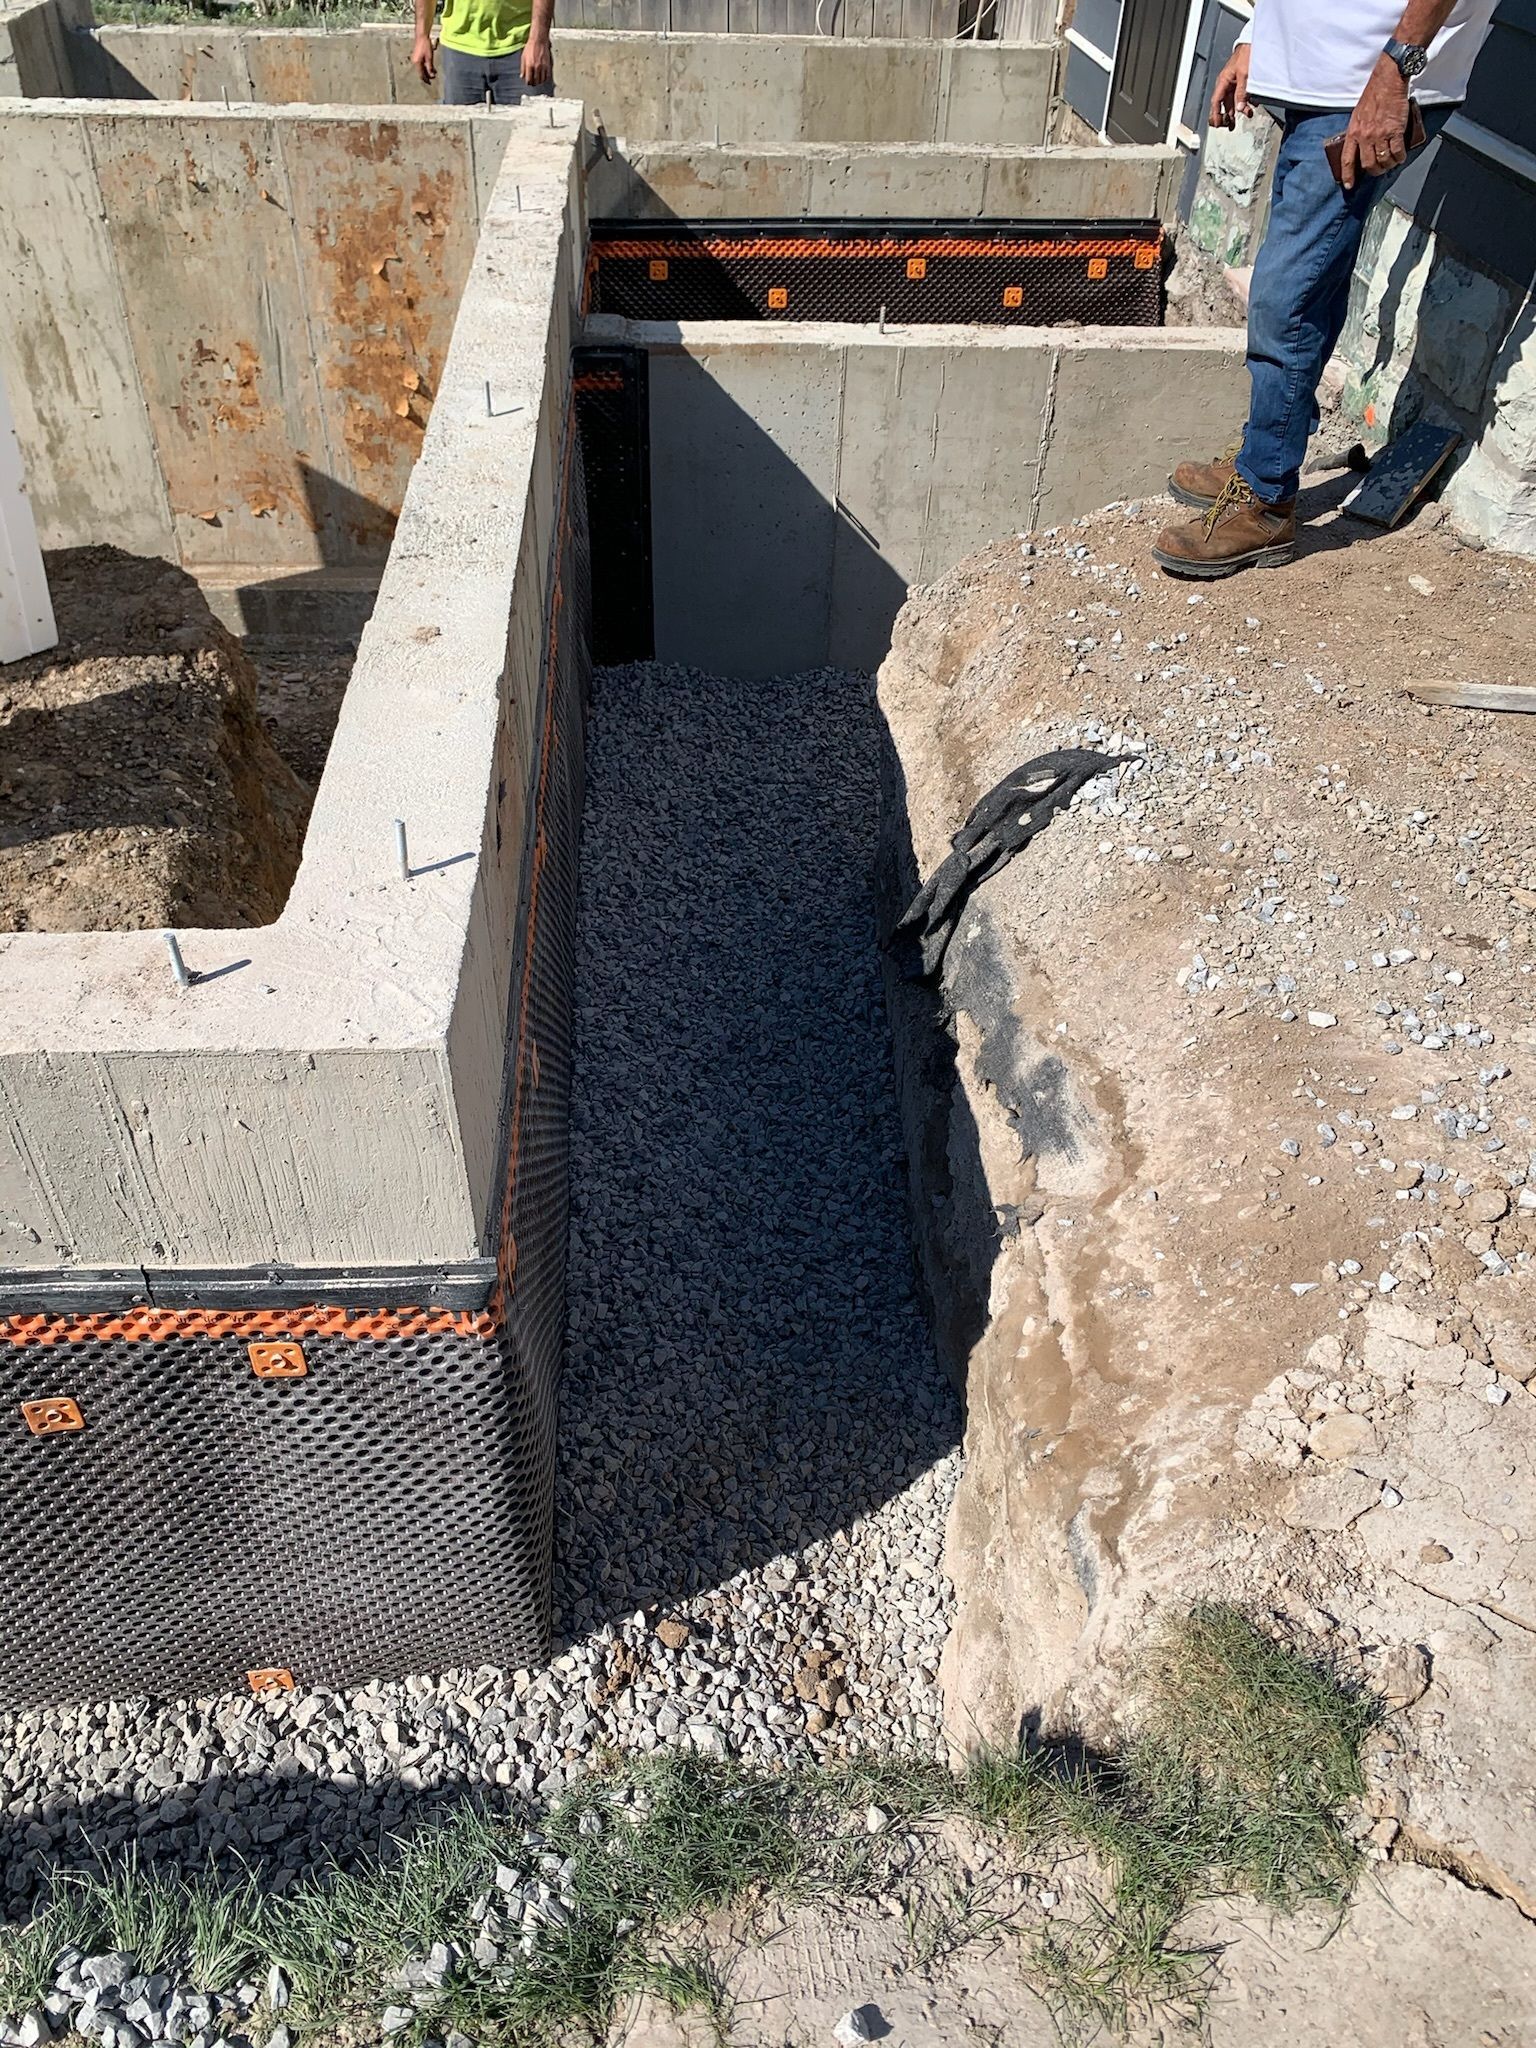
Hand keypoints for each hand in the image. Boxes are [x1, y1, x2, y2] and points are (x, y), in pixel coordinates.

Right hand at [411, 32, 435, 83]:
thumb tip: (431, 76)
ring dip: (427, 71)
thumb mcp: (429, 58)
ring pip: (421, 68)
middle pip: (421, 72)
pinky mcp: (416, 56)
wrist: (422, 36)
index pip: (421, 75)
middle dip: (427, 76)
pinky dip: (425, 66)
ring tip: (434, 73)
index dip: (425, 79)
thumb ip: (430, 67)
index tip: (430, 83)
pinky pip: (421, 64)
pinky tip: (431, 67)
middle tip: (433, 78)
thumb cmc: (425, 46)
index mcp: (417, 63)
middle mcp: (414, 62)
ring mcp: (415, 59)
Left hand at [521, 31, 552, 85]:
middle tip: (533, 82)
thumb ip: (522, 68)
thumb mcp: (523, 57)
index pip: (529, 80)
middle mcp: (536, 67)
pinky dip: (544, 78)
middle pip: (536, 82)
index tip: (528, 82)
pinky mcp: (548, 66)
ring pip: (542, 80)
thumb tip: (522, 76)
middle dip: (534, 83)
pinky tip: (542, 76)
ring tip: (537, 80)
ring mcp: (543, 67)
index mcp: (529, 66)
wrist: (539, 41)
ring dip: (539, 82)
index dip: (528, 83)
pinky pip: (547, 76)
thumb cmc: (530, 48)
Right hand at [1208, 42, 1251, 129]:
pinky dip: (1246, 101)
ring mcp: (1234, 83)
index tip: (1218, 124)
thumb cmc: (1246, 54)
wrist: (1253, 42)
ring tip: (1247, 115)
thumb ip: (1242, 93)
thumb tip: (1239, 108)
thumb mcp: (1245, 75)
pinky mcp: (1241, 81)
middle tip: (1230, 126)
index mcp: (1223, 81)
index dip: (1216, 114)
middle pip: (1224, 104)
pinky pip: (1241, 95)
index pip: (1216, 102)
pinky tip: (1251, 105)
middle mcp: (1226, 83)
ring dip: (1240, 110)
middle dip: (1227, 116)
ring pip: (1234, 101)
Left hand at [1338, 54, 1409, 188]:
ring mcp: (1380, 134)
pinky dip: (1399, 158)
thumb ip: (1358, 131)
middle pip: (1368, 164)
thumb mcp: (1357, 114)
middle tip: (1379, 170)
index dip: (1348, 175)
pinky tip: (1400, 157)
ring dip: (1388, 166)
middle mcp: (1365, 136)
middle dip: (1374, 171)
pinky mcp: (1395, 130)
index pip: (1347, 159)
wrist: (1388, 80)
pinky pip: (1397, 152)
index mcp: (1353, 132)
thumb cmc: (1373, 94)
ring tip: (1391, 163)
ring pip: (1383, 160)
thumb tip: (1360, 145)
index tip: (1349, 185)